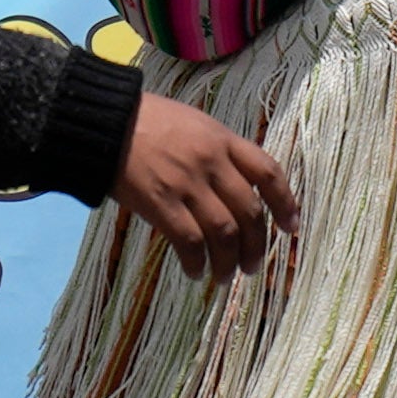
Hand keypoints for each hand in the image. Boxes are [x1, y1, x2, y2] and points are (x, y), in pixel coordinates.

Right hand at [107, 92, 294, 278]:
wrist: (105, 121)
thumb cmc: (148, 121)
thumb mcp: (195, 124)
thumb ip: (219, 152)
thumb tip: (237, 189)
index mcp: (223, 140)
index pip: (268, 172)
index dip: (285, 203)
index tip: (291, 228)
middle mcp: (211, 162)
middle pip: (249, 211)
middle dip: (256, 246)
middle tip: (251, 267)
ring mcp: (187, 183)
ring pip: (224, 232)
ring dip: (228, 262)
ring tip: (224, 277)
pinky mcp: (160, 202)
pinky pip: (189, 241)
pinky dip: (196, 262)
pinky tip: (193, 271)